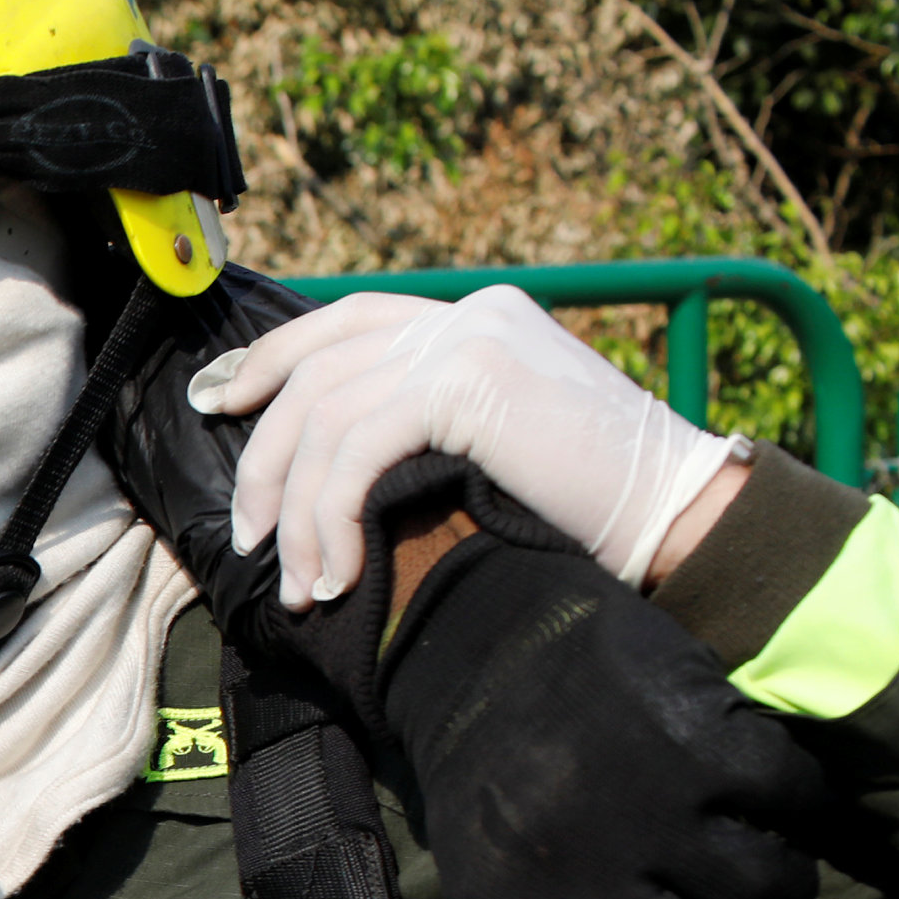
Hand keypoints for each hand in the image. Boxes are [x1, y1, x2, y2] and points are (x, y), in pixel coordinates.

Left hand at [192, 287, 739, 608]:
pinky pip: (353, 450)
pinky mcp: (467, 381)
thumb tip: (329, 472)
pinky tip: (336, 575)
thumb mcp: (492, 454)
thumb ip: (424, 432)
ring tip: (301, 584)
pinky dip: (329, 518)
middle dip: (266, 457)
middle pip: (316, 368)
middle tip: (250, 536)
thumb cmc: (591, 512)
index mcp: (474, 321)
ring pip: (326, 419)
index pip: (345, 322)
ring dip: (299, 513)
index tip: (217, 402)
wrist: (680, 519)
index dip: (268, 359)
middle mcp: (468, 314)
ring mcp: (470, 338)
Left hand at [387, 537, 823, 898]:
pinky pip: (792, 799)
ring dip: (782, 885)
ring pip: (767, 890)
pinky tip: (771, 790)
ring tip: (756, 859)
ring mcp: (638, 804)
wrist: (478, 646)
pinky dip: (799, 801)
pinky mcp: (694, 736)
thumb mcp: (487, 895)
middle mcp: (576, 873)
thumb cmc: (493, 789)